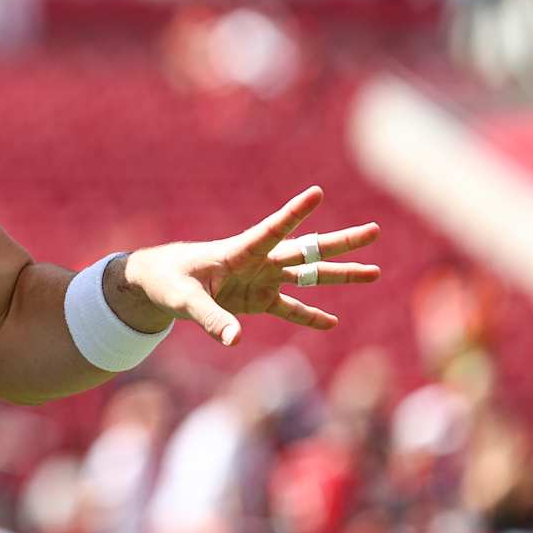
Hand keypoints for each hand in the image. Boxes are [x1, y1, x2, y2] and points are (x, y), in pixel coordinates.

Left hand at [113, 186, 379, 346]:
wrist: (157, 283)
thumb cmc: (168, 282)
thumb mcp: (184, 300)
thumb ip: (210, 318)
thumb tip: (235, 340)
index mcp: (240, 251)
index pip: (272, 229)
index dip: (294, 213)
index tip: (317, 192)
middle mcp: (258, 262)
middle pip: (306, 251)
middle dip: (340, 243)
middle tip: (375, 231)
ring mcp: (261, 280)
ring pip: (308, 276)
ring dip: (339, 275)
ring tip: (374, 271)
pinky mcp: (257, 300)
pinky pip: (290, 307)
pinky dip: (310, 316)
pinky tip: (332, 322)